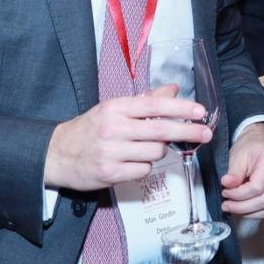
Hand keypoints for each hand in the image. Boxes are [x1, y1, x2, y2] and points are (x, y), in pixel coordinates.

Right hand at [44, 84, 212, 190]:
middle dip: (188, 132)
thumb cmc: (91, 128)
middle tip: (206, 134)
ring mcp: (110, 152)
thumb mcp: (114, 108)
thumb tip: (174, 90)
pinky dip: (144, 166)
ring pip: (155, 152)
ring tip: (146, 147)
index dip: (181, 108)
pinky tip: (133, 161)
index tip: (200, 111)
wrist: (57, 154)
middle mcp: (113, 128)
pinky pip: (143, 170)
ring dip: (159, 151)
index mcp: (116, 108)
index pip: (155, 106)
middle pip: (161, 130)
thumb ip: (146, 100)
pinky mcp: (109, 173)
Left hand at [221, 123, 263, 218]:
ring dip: (249, 212)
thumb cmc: (250, 146)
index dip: (238, 194)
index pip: (256, 188)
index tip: (225, 192)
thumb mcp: (237, 156)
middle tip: (226, 204)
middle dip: (241, 207)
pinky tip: (245, 209)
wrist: (259, 142)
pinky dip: (258, 213)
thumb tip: (227, 185)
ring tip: (234, 207)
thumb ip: (233, 173)